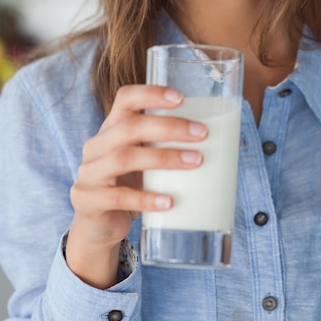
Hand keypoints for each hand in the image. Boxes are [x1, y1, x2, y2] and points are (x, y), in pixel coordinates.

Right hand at [66, 84, 207, 287]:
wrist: (98, 226)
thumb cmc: (130, 186)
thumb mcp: (145, 162)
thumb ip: (173, 148)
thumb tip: (232, 142)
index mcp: (111, 128)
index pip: (125, 98)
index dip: (151, 93)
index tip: (181, 98)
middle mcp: (96, 145)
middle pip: (130, 127)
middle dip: (169, 127)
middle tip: (202, 133)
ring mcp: (89, 173)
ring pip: (125, 158)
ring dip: (164, 158)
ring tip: (195, 162)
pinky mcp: (88, 200)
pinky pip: (118, 197)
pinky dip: (146, 198)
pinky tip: (169, 201)